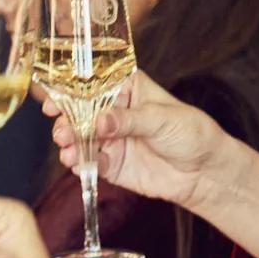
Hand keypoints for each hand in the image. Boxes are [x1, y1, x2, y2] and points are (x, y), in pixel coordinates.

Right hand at [47, 71, 223, 206]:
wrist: (203, 172)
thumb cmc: (191, 134)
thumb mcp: (162, 119)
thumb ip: (129, 120)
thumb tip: (100, 121)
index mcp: (129, 89)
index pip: (95, 85)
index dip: (72, 91)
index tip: (56, 100)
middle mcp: (116, 113)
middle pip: (82, 113)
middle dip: (67, 121)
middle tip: (62, 131)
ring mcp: (112, 139)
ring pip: (81, 139)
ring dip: (70, 143)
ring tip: (67, 149)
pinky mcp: (112, 165)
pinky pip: (90, 163)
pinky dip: (80, 164)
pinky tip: (77, 164)